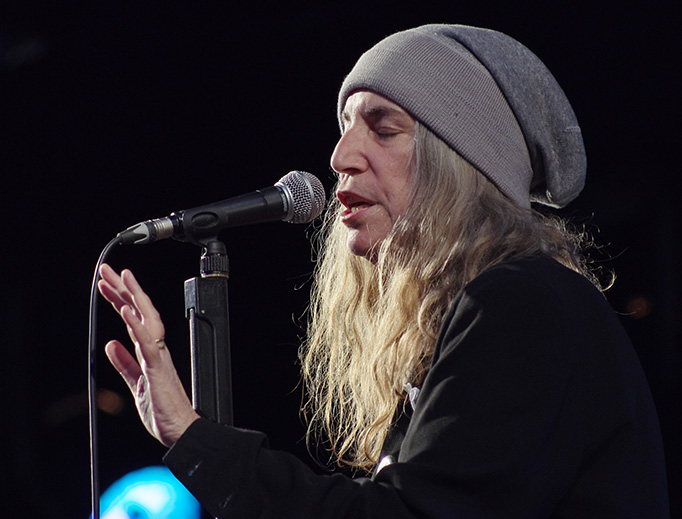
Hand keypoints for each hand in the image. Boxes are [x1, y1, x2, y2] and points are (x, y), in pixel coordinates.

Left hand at [98, 263, 199, 446]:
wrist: (181, 430)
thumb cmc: (163, 410)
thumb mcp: (136, 384)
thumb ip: (124, 364)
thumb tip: (111, 345)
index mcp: (149, 352)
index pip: (133, 318)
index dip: (119, 299)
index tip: (106, 284)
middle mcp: (155, 349)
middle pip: (139, 311)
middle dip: (123, 288)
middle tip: (107, 269)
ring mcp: (157, 356)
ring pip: (146, 319)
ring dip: (132, 296)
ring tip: (120, 277)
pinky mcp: (158, 368)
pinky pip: (147, 342)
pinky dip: (137, 325)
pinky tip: (126, 310)